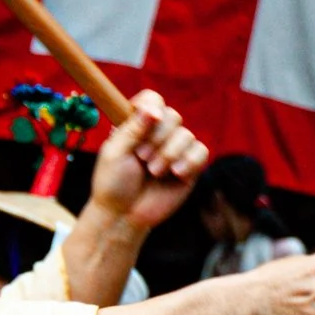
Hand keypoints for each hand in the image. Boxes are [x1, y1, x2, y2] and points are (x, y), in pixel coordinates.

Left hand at [86, 91, 208, 230]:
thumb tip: (153, 110)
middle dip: (158, 138)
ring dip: (169, 154)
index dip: (153, 104)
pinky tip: (176, 174)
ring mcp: (175, 149)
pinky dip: (189, 162)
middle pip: (173, 116)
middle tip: (142, 158)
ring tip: (154, 172)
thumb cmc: (113, 183)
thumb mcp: (114, 153)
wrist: (124, 214)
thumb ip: (132, 129)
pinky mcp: (190, 166)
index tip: (149, 117)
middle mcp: (158, 134)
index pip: (152, 99)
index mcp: (137, 125)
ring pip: (186, 135)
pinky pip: (201, 152)